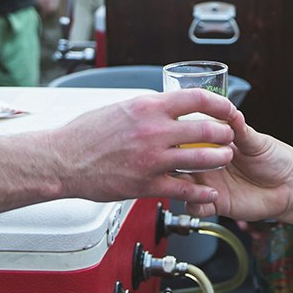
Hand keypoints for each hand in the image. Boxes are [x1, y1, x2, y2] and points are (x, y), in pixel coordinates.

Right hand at [51, 90, 235, 204]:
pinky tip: (210, 192)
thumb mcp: (120, 108)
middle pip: (205, 130)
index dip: (219, 103)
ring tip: (225, 159)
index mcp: (147, 107)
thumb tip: (166, 106)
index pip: (196, 99)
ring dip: (219, 159)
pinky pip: (183, 188)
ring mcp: (151, 160)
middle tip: (230, 136)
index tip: (228, 108)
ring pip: (200, 160)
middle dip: (224, 133)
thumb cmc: (85, 134)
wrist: (63, 161)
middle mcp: (152, 131)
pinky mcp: (145, 185)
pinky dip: (201, 192)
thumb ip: (147, 109)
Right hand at [187, 110, 292, 221]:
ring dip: (182, 184)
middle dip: (175, 162)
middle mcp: (207, 165)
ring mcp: (210, 185)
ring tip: (196, 179)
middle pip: (179, 164)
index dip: (180, 138)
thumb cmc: (275, 158)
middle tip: (182, 159)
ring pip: (181, 187)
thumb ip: (241, 129)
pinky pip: (195, 207)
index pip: (187, 139)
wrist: (291, 185)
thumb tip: (231, 112)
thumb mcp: (256, 141)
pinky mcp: (216, 204)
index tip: (179, 135)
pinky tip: (209, 196)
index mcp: (213, 145)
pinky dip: (195, 203)